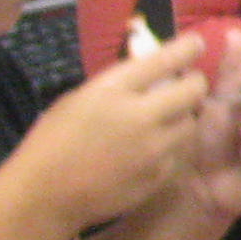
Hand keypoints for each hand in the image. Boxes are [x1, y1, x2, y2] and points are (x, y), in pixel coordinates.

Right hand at [19, 36, 213, 226]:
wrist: (45, 195)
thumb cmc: (51, 142)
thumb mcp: (77, 99)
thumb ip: (114, 86)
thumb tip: (149, 74)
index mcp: (112, 91)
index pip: (163, 60)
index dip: (187, 48)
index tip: (196, 44)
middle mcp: (139, 116)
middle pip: (193, 90)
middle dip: (194, 84)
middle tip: (187, 85)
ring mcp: (152, 149)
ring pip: (190, 123)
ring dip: (182, 117)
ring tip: (165, 120)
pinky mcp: (158, 175)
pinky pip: (178, 153)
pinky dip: (170, 147)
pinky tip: (151, 150)